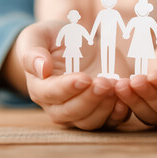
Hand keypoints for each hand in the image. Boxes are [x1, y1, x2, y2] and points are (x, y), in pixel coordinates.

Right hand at [15, 21, 130, 129]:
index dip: (66, 89)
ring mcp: (80, 110)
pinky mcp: (101, 107)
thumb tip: (41, 68)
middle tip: (103, 82)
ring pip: (90, 121)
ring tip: (114, 86)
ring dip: (104, 108)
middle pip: (71, 113)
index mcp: (39, 88)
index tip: (83, 78)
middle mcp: (57, 105)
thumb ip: (32, 52)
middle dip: (89, 100)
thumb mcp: (38, 36)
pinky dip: (118, 114)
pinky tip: (124, 99)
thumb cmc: (52, 38)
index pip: (50, 94)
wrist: (74, 42)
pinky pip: (109, 121)